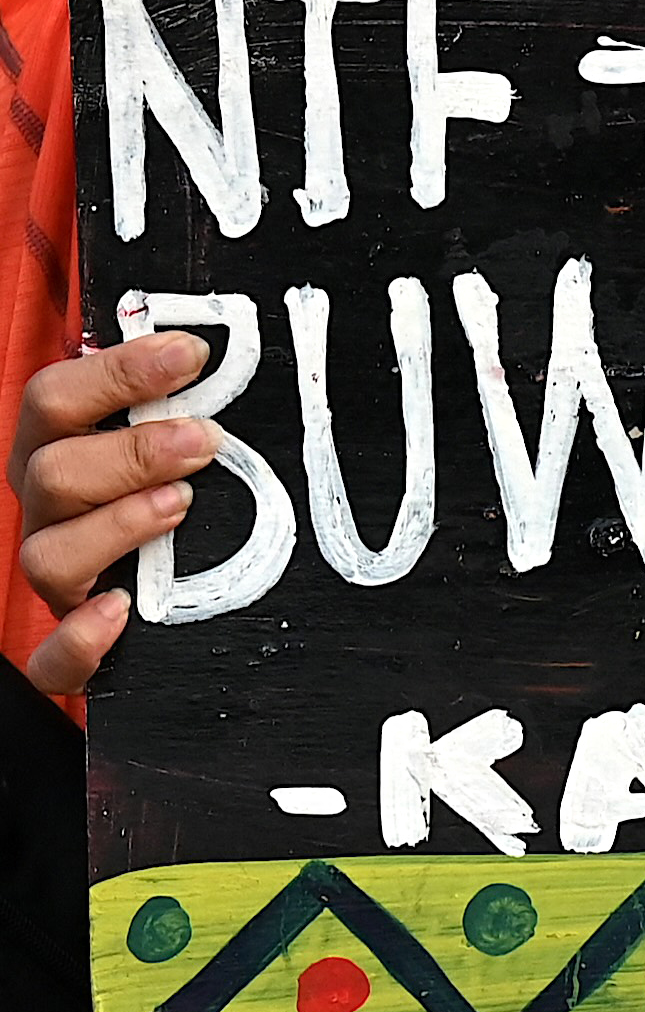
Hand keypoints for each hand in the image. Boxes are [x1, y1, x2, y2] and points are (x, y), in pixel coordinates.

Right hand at [17, 330, 222, 700]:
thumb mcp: (189, 442)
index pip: (54, 398)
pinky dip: (80, 639)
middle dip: (130, 451)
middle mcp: (52, 510)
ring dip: (116, 525)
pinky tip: (120, 613)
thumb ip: (192, 405)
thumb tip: (230, 356)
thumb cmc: (189, 491)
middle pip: (49, 471)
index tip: (191, 355)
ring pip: (46, 553)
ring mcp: (60, 575)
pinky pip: (52, 657)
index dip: (116, 371)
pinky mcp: (72, 644)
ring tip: (179, 507)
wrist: (188, 594)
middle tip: (203, 440)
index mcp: (63, 447)